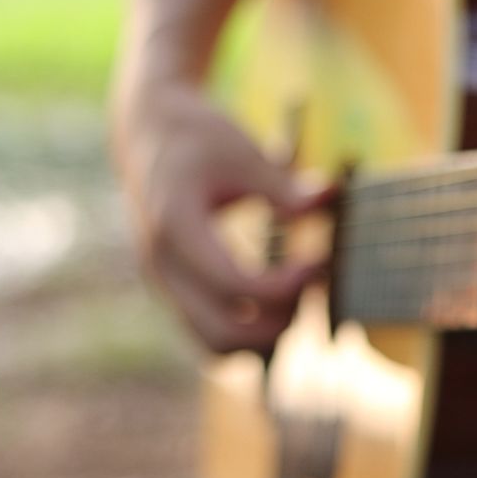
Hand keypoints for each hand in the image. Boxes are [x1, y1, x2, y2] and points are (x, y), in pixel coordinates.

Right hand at [112, 83, 329, 354]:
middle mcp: (163, 266)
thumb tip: (328, 198)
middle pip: (223, 334)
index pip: (235, 286)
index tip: (320, 264)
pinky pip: (211, 333)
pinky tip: (279, 297)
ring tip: (298, 296)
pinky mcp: (175, 290)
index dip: (286, 286)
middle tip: (312, 287)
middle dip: (277, 322)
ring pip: (215, 346)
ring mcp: (165, 284)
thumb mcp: (242, 152)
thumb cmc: (199, 137)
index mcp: (176, 227)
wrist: (148, 132)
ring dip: (264, 335)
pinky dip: (249, 329)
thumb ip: (283, 185)